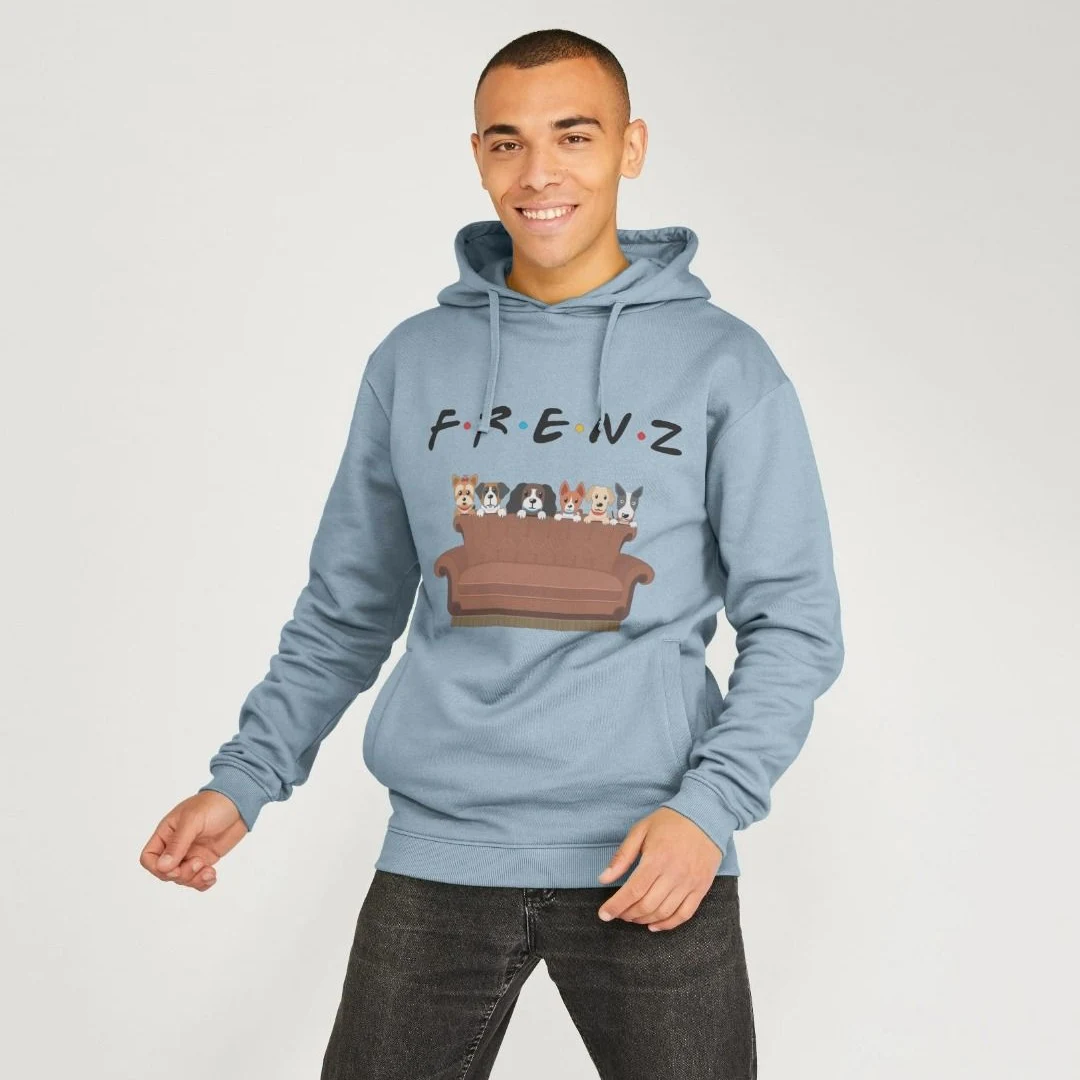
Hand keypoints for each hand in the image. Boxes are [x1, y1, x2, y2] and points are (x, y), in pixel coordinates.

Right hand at [139, 791, 248, 890]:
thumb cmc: (213, 804)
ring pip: (182, 879)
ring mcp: (191, 853)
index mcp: (166, 833)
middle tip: (199, 863)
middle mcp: (176, 846)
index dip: (157, 868)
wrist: (239, 803)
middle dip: (181, 874)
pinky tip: (212, 875)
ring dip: (194, 879)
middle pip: (165, 873)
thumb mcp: (193, 820)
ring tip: (208, 870)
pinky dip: (203, 883)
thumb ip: (178, 843)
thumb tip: (162, 867)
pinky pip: (198, 879)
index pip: (149, 858)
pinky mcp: (206, 859)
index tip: (176, 867)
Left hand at [595, 807, 722, 930]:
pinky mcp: (701, 888)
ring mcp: (689, 883)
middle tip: (618, 913)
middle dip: (628, 914)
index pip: (633, 891)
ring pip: (664, 912)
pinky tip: (654, 925)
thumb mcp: (641, 830)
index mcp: (656, 858)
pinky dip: (668, 924)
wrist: (705, 816)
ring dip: (644, 920)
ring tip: (633, 917)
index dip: (616, 906)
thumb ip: (622, 856)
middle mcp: (674, 874)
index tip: (604, 914)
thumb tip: (604, 879)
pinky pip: (685, 914)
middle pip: (647, 905)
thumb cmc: (670, 822)